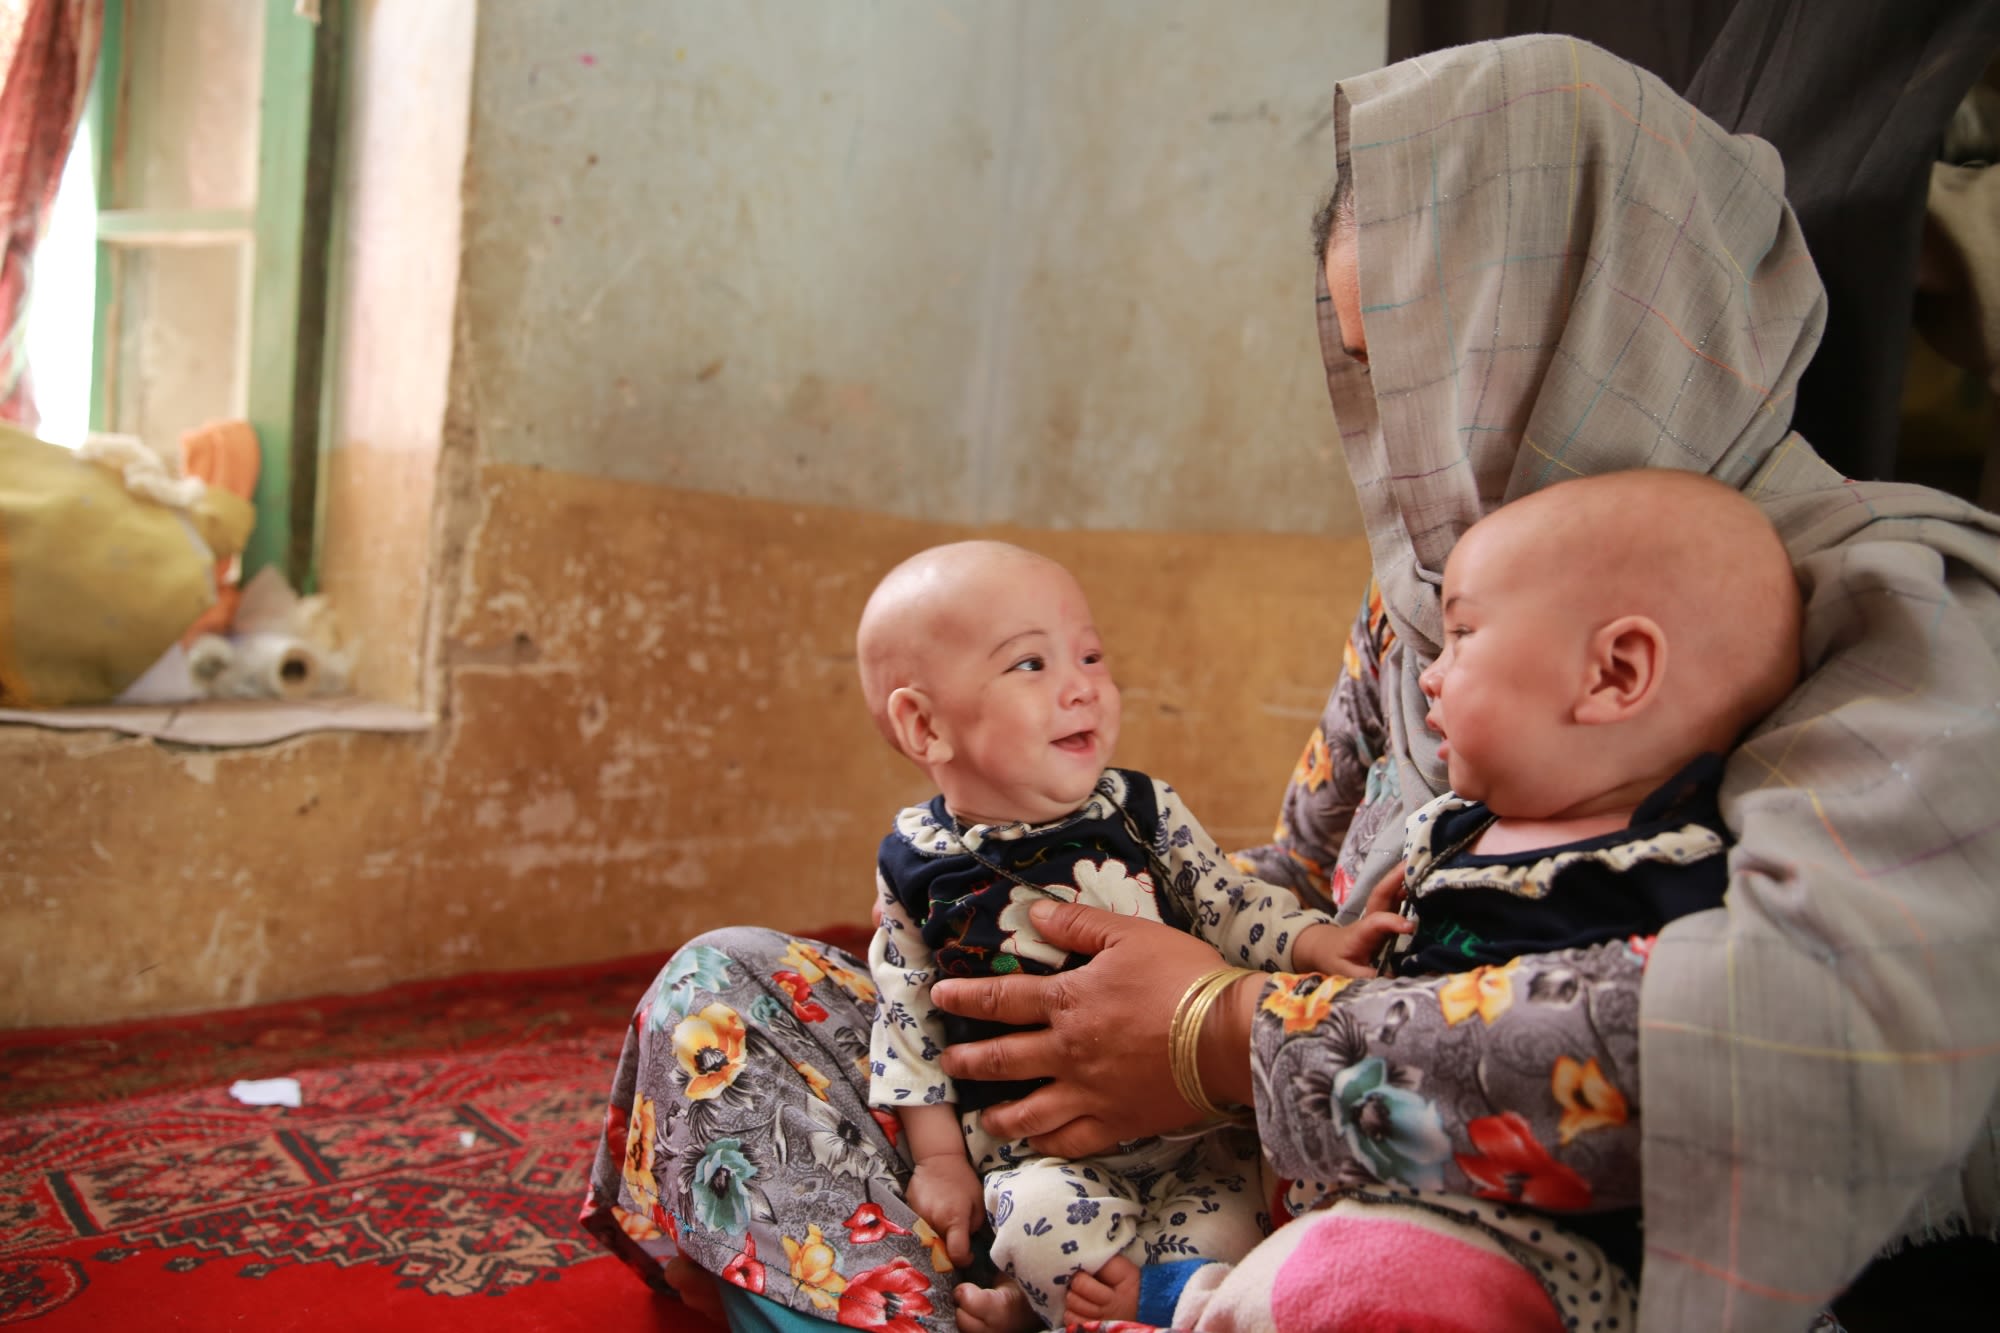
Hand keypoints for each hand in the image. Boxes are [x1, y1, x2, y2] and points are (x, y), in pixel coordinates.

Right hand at [904, 1152, 982, 1268]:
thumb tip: (969, 1242)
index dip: (964, 1260)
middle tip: (956, 1243)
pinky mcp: (908, 1211)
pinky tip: (933, 1219)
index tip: (969, 1255)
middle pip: (939, 1251)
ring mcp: (918, 1216)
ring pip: (927, 1242)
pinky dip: (926, 1230)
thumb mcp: (978, 1202)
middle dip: (949, 1252)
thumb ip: (976, 1226)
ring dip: (936, 1241)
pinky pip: (917, 1230)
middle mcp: (933, 1221)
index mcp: (954, 1219)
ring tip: (944, 1230)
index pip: (956, 1254)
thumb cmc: (963, 1180)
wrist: (938, 1159)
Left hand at [930, 901, 1230, 1156]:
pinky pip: (1071, 1141)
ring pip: (1028, 1113)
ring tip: (985, 1118)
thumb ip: (1078, 924)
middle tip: (947, 1065)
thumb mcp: (1129, 935)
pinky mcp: (1117, 1124)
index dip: (966, 998)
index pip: (1001, 1000)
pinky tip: (1038, 1143)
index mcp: (1068, 1003)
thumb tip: (1034, 915)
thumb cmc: (1181, 978)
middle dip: (968, 1063)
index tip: (939, 999)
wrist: (1226, 1036)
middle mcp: (1067, 1052)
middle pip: (1002, 1060)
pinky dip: (1048, 1144)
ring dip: (1000, 1116)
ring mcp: (1089, 1094)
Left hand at [1292, 865, 1411, 976]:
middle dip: (1396, 878)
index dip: (1392, 922)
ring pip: (1390, 893)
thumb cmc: (1334, 959)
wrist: (1324, 948)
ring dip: (1404, 878)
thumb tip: (1389, 980)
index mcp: (1361, 932)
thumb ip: (1364, 976)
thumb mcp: (1344, 973)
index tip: (1409, 926)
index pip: (1376, 922)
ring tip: (1423, 863)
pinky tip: (1423, 879)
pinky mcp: (1384, 917)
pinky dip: (1408, 888)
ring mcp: (1377, 915)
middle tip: (1414, 863)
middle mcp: (1370, 919)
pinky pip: (1396, 899)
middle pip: (1382, 895)